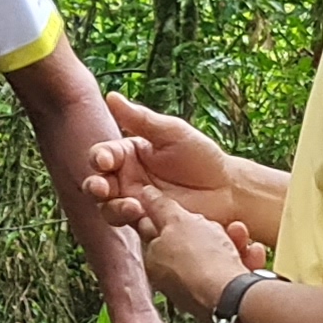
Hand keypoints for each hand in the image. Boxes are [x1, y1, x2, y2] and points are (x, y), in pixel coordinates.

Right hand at [88, 91, 255, 244]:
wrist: (227, 191)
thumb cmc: (202, 157)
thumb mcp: (172, 133)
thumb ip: (141, 119)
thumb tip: (111, 96)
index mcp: (130, 154)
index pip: (105, 155)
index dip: (100, 157)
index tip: (105, 161)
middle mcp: (127, 178)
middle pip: (98, 183)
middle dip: (95, 186)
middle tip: (101, 188)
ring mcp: (135, 202)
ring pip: (108, 207)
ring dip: (112, 207)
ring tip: (132, 206)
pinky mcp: (146, 223)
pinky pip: (129, 226)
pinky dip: (131, 222)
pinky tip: (144, 217)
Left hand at [140, 194, 260, 315]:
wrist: (232, 298)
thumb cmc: (201, 259)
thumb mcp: (177, 221)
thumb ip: (161, 207)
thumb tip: (144, 192)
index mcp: (154, 259)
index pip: (156, 230)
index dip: (171, 214)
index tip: (187, 209)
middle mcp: (172, 277)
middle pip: (191, 242)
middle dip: (210, 228)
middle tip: (220, 224)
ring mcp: (197, 289)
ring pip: (216, 255)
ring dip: (232, 241)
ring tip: (240, 233)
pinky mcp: (223, 298)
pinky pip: (233, 272)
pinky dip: (245, 260)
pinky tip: (253, 252)